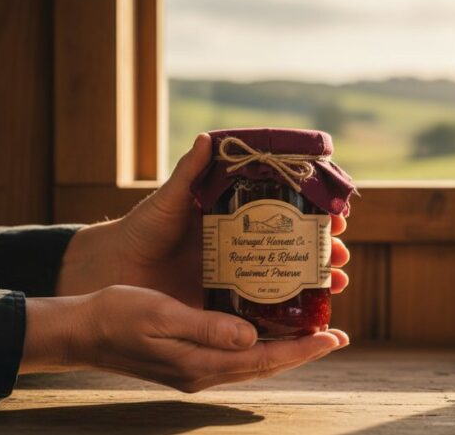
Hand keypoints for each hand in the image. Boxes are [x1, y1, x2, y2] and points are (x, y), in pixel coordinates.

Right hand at [21, 286, 348, 391]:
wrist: (82, 331)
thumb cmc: (116, 317)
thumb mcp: (161, 315)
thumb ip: (206, 328)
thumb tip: (251, 336)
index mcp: (200, 364)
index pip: (264, 359)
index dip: (302, 350)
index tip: (333, 337)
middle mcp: (204, 371)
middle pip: (265, 364)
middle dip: (302, 351)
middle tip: (334, 334)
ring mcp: (196, 367)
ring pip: (253, 360)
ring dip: (284, 347)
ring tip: (311, 329)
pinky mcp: (189, 358)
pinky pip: (235, 353)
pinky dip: (259, 341)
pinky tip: (266, 325)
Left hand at [55, 134, 350, 306]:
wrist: (113, 270)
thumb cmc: (142, 230)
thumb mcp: (169, 200)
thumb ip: (189, 173)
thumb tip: (207, 138)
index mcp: (234, 219)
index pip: (284, 213)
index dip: (314, 215)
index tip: (337, 216)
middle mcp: (241, 247)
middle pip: (294, 248)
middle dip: (323, 251)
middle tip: (340, 254)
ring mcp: (236, 277)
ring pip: (286, 278)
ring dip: (316, 280)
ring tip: (337, 282)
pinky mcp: (226, 306)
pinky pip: (263, 308)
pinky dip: (290, 312)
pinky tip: (312, 316)